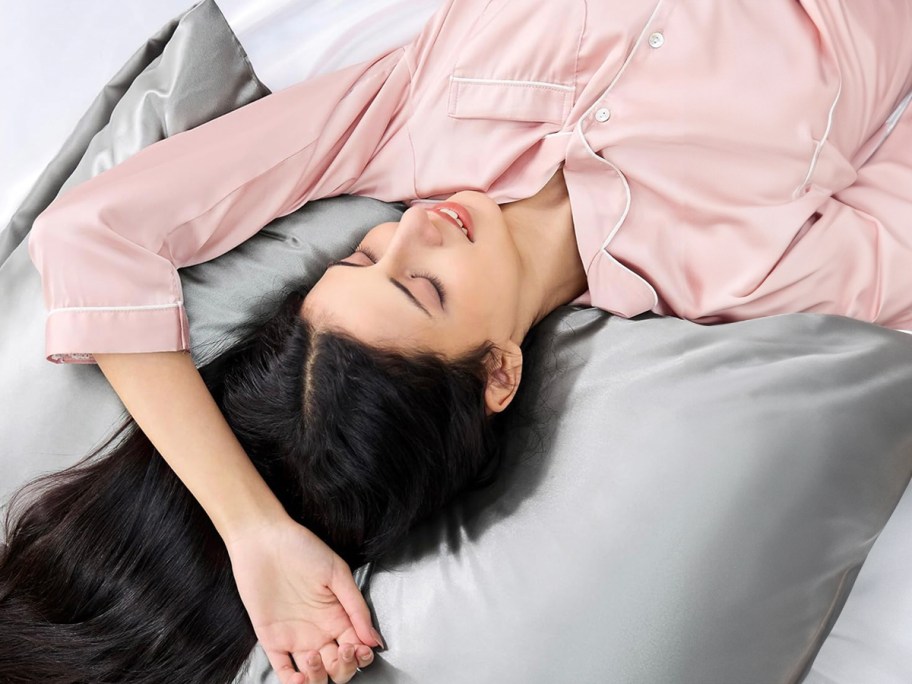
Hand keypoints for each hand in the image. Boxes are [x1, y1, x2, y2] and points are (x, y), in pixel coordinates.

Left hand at [224, 515, 383, 682]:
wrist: (263, 539)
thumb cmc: (302, 548)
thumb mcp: (337, 573)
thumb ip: (356, 607)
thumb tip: (375, 639)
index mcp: (337, 616)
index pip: (356, 648)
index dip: (361, 656)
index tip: (361, 650)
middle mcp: (318, 631)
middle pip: (337, 667)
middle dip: (344, 668)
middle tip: (342, 652)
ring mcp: (295, 638)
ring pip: (313, 674)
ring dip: (319, 677)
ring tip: (314, 658)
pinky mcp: (271, 639)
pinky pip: (283, 670)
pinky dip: (292, 683)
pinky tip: (298, 678)